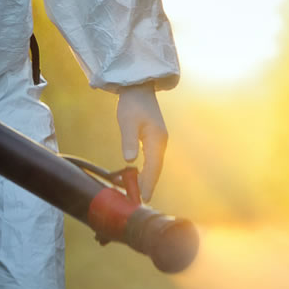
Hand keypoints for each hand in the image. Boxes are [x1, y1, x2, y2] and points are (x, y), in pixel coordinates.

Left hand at [116, 84, 167, 201]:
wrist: (138, 88)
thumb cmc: (132, 104)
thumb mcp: (127, 121)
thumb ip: (129, 140)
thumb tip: (130, 160)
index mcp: (156, 139)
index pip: (153, 166)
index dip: (148, 183)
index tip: (145, 197)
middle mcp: (161, 141)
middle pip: (156, 168)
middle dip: (148, 184)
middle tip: (140, 200)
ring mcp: (159, 140)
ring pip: (154, 164)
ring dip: (147, 178)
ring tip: (138, 192)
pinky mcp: (154, 138)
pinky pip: (152, 158)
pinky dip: (146, 169)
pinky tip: (139, 175)